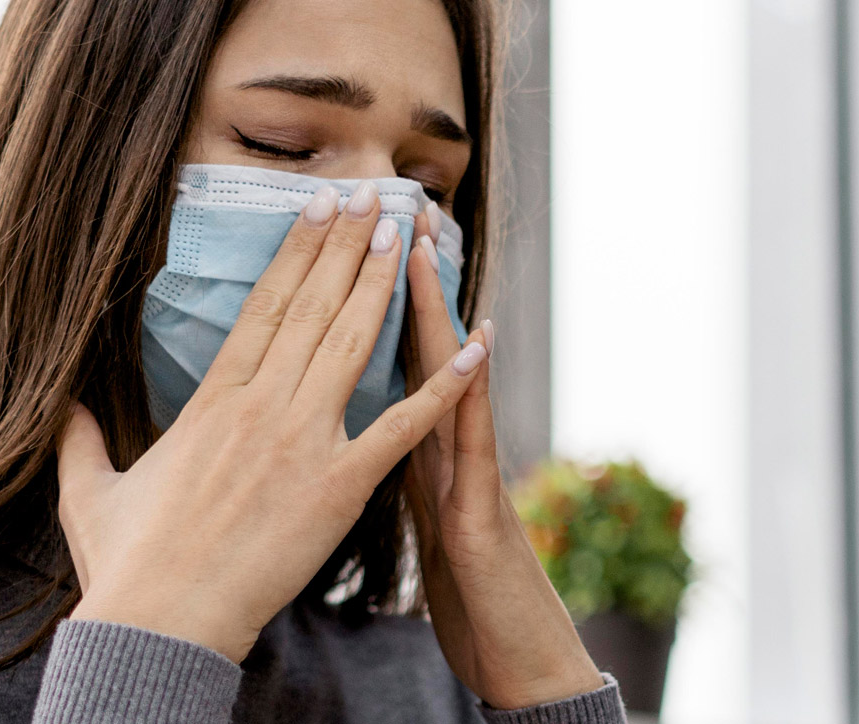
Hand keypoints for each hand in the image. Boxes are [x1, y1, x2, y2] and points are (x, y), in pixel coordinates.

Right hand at [55, 185, 490, 663]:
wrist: (160, 624)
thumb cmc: (124, 564)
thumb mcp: (89, 490)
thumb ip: (79, 439)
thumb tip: (62, 408)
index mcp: (212, 399)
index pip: (265, 305)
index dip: (298, 250)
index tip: (320, 208)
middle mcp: (261, 406)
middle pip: (314, 307)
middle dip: (347, 246)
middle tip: (374, 196)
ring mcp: (302, 443)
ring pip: (352, 346)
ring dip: (382, 286)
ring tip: (404, 234)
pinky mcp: (338, 489)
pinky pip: (399, 430)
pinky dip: (440, 391)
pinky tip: (472, 351)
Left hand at [401, 206, 604, 708]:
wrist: (515, 650)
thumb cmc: (467, 588)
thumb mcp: (424, 518)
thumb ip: (395, 467)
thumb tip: (354, 433)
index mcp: (412, 448)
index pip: (382, 362)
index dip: (360, 302)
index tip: (343, 241)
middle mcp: (443, 446)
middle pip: (416, 350)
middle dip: (398, 280)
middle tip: (389, 209)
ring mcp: (466, 470)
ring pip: (448, 377)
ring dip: (434, 312)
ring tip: (420, 250)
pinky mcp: (480, 508)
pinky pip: (476, 444)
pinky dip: (474, 393)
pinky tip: (481, 345)